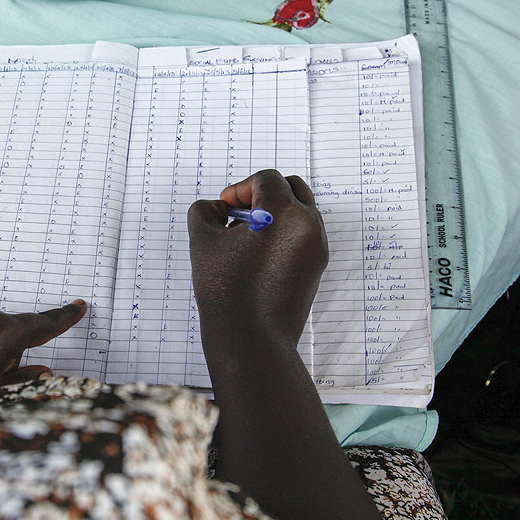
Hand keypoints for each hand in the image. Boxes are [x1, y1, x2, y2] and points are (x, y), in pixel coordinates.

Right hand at [187, 170, 327, 344]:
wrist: (252, 340)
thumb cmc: (226, 292)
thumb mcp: (202, 241)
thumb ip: (205, 211)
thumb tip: (219, 207)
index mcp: (285, 213)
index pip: (266, 179)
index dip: (240, 187)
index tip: (224, 208)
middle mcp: (309, 225)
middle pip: (292, 187)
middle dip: (263, 193)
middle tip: (239, 213)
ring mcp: (318, 247)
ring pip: (301, 210)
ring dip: (275, 212)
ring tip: (246, 237)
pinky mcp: (317, 266)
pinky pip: (304, 234)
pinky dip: (284, 232)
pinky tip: (258, 255)